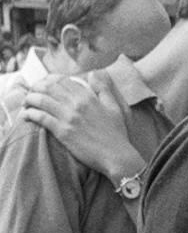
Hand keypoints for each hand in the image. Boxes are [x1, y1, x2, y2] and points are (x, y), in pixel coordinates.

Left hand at [21, 71, 140, 183]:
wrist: (117, 157)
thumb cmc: (117, 135)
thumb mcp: (115, 107)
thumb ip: (104, 89)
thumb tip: (94, 74)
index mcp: (87, 96)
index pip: (61, 80)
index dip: (48, 79)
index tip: (43, 83)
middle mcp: (76, 104)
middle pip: (47, 87)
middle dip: (35, 87)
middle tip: (31, 92)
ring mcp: (68, 118)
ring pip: (41, 100)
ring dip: (29, 99)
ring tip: (26, 103)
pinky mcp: (63, 132)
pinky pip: (41, 118)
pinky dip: (30, 114)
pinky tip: (25, 115)